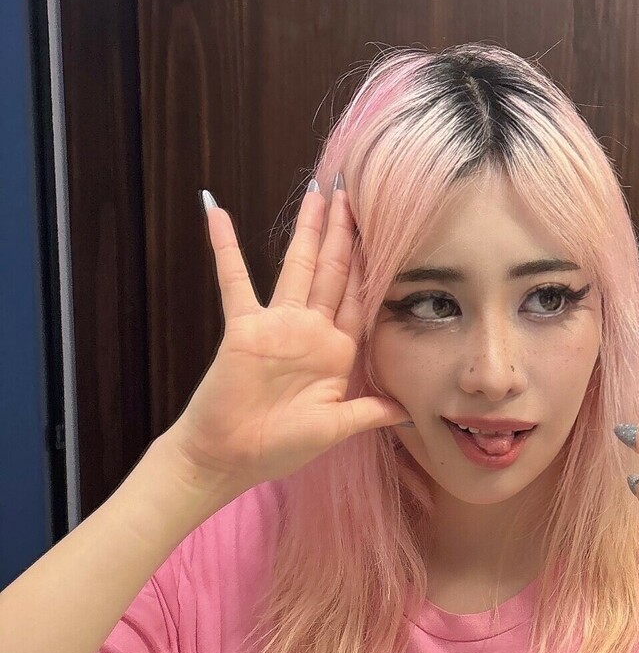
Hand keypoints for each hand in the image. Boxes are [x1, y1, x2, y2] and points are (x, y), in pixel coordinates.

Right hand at [168, 180, 408, 499]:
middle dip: (344, 234)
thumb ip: (371, 412)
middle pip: (333, 272)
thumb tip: (409, 411)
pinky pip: (234, 280)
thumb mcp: (337, 428)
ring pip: (296, 267)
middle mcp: (309, 332)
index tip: (384, 231)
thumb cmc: (279, 447)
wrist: (230, 459)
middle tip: (353, 193)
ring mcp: (276, 326)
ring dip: (307, 230)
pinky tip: (216, 210)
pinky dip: (224, 246)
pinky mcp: (243, 328)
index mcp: (337, 352)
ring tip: (316, 192)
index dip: (372, 266)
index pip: (360, 298)